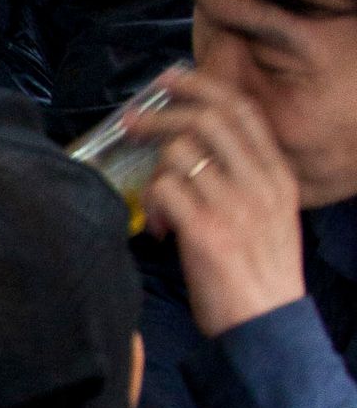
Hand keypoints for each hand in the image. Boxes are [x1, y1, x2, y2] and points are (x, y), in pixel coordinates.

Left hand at [129, 67, 303, 337]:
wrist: (268, 328)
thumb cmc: (259, 274)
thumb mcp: (269, 217)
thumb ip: (241, 179)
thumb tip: (190, 147)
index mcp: (278, 177)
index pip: (242, 111)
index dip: (201, 87)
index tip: (168, 79)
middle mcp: (260, 184)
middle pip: (205, 120)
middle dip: (161, 115)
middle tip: (130, 121)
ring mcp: (234, 206)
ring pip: (179, 153)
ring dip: (155, 171)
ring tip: (160, 203)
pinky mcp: (207, 231)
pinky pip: (164, 189)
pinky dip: (152, 202)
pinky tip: (161, 228)